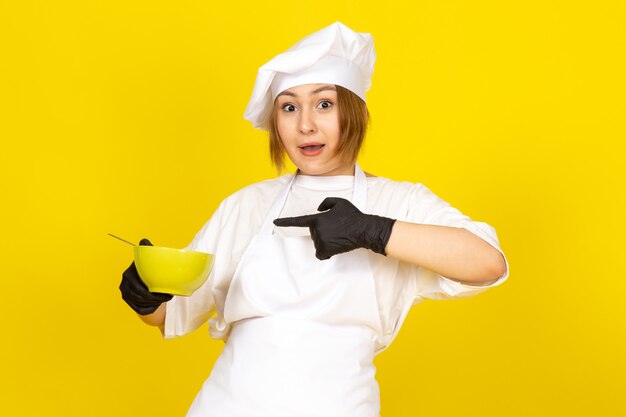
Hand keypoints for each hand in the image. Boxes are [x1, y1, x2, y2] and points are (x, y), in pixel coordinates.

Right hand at [119, 238, 172, 314]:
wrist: (147, 283)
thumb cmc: (150, 271)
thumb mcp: (149, 261)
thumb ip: (147, 251)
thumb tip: (143, 240)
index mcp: (129, 274)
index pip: (139, 286)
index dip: (152, 291)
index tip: (165, 291)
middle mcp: (124, 285)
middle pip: (140, 296)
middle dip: (155, 297)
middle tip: (168, 296)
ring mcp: (126, 294)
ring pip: (141, 302)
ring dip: (155, 302)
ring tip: (166, 297)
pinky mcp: (129, 302)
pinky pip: (141, 308)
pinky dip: (152, 306)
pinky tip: (160, 302)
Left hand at [273, 197, 395, 259]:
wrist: (363, 229)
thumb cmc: (352, 216)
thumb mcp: (339, 202)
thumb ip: (325, 203)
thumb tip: (318, 209)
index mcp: (317, 218)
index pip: (298, 220)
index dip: (285, 221)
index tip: (275, 222)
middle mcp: (317, 230)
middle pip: (313, 233)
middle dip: (323, 231)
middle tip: (336, 229)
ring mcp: (321, 241)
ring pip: (318, 243)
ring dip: (326, 242)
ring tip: (338, 237)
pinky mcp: (326, 250)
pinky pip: (320, 254)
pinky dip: (326, 253)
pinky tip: (335, 247)